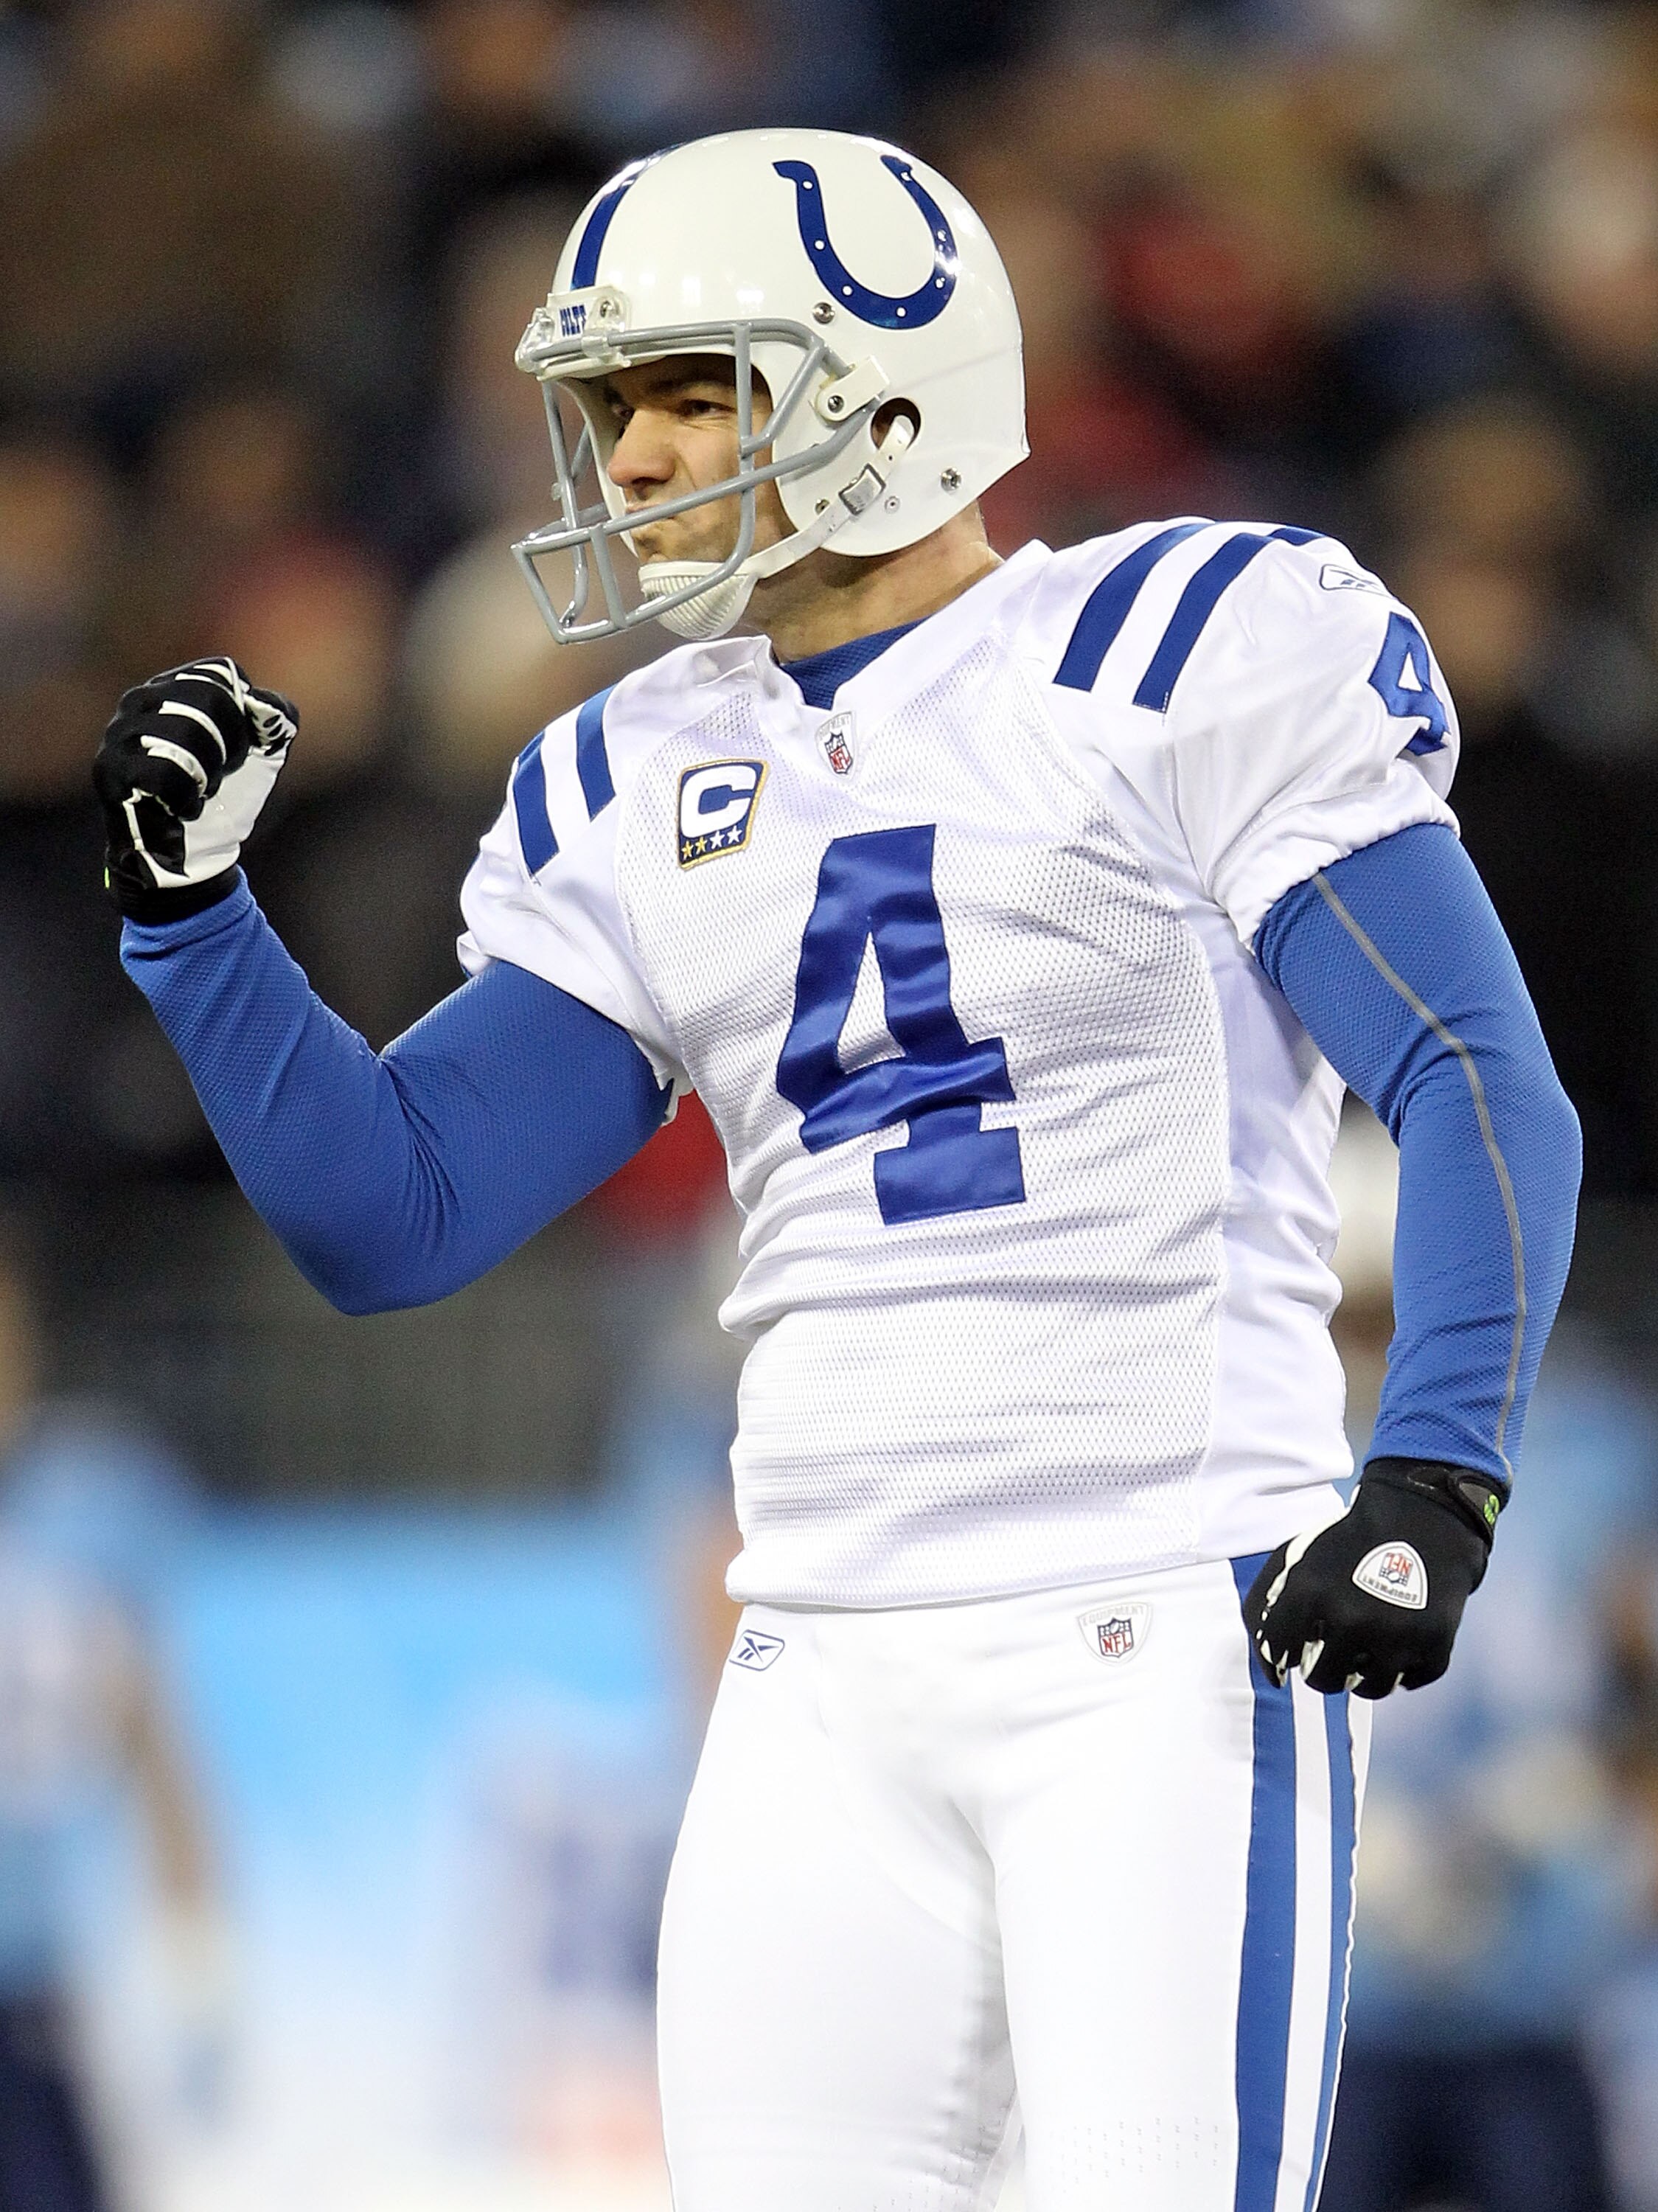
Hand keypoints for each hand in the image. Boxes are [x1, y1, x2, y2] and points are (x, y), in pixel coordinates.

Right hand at [93, 657, 296, 919]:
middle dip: (231, 748)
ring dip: (208, 775)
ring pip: (186, 734)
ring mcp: (119, 732)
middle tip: (220, 776)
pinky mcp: (109, 770)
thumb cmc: (227, 797)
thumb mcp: (265, 755)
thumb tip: (261, 706)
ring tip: (199, 792)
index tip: (240, 750)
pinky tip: (180, 808)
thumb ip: (276, 720)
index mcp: (177, 685)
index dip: (244, 716)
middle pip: (208, 698)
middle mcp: (141, 699)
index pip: (220, 672)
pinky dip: (186, 798)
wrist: (195, 855)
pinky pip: (163, 771)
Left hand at [1242, 1458, 1501, 1698]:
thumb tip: (1270, 1671)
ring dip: (1362, 1675)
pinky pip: (1409, 1682)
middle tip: (1333, 1650)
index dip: (1282, 1653)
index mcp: (1309, 1593)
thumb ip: (1263, 1606)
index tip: (1294, 1648)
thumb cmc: (1347, 1544)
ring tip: (1364, 1650)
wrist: (1420, 1518)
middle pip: (1322, 1680)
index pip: (1277, 1653)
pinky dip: (1402, 1668)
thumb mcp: (1294, 1558)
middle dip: (1322, 1669)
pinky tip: (1398, 1642)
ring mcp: (1395, 1636)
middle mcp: (1351, 1618)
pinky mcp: (1434, 1645)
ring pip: (1367, 1688)